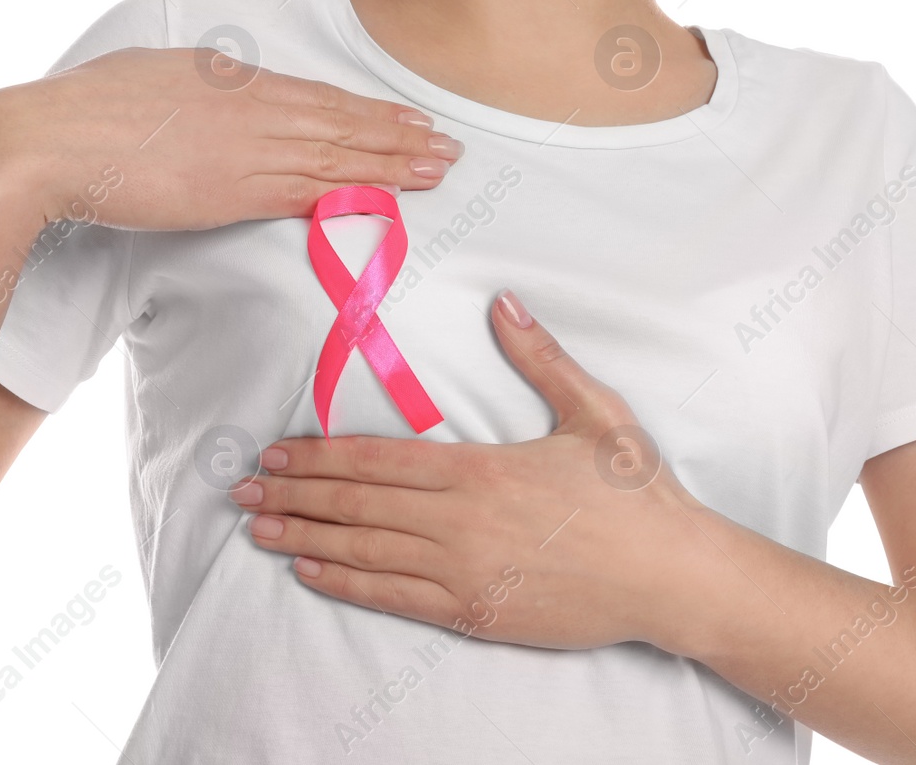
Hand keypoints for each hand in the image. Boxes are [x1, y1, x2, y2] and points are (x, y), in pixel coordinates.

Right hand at [0, 46, 463, 231]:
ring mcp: (248, 149)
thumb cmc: (85, 109)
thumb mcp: (154, 76)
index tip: (404, 118)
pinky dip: (354, 194)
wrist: (50, 141)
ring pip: (338, 157)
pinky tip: (387, 199)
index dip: (367, 111)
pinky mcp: (235, 191)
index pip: (318, 98)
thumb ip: (198, 89)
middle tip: (447, 147)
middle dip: (399, 137)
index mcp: (232, 78)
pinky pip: (309, 191)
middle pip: (342, 124)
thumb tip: (220, 92)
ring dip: (393, 165)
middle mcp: (252, 109)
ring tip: (437, 170)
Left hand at [231, 289, 706, 650]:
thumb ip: (541, 357)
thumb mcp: (593, 411)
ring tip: (258, 529)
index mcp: (481, 469)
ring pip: (365, 551)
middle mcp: (460, 521)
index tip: (276, 453)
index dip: (320, 457)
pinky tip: (310, 570)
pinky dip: (347, 583)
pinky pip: (395, 597)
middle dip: (294, 495)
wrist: (673, 576)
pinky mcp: (475, 613)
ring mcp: (464, 572)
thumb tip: (502, 302)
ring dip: (305, 537)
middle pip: (358, 504)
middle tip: (242, 491)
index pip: (379, 460)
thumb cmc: (636, 493)